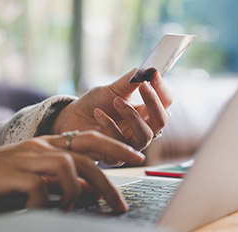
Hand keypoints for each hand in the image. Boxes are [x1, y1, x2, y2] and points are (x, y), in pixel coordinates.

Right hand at [0, 131, 143, 211]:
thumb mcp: (33, 175)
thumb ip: (60, 180)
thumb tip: (91, 191)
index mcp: (47, 143)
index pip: (90, 138)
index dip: (115, 147)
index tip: (136, 158)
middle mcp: (41, 147)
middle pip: (87, 157)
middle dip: (108, 183)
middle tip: (120, 205)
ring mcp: (26, 158)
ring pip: (68, 166)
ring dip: (77, 192)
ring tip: (72, 209)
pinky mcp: (11, 174)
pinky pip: (39, 187)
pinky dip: (46, 203)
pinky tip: (41, 210)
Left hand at [51, 69, 172, 154]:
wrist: (72, 118)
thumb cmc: (95, 104)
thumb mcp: (114, 89)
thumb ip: (131, 80)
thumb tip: (150, 69)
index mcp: (146, 113)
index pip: (165, 103)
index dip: (162, 89)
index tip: (154, 75)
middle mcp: (142, 130)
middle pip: (161, 121)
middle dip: (153, 102)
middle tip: (143, 86)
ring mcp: (130, 145)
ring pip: (145, 135)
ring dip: (132, 115)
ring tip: (116, 100)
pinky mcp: (114, 157)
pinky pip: (119, 143)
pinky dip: (109, 125)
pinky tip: (98, 113)